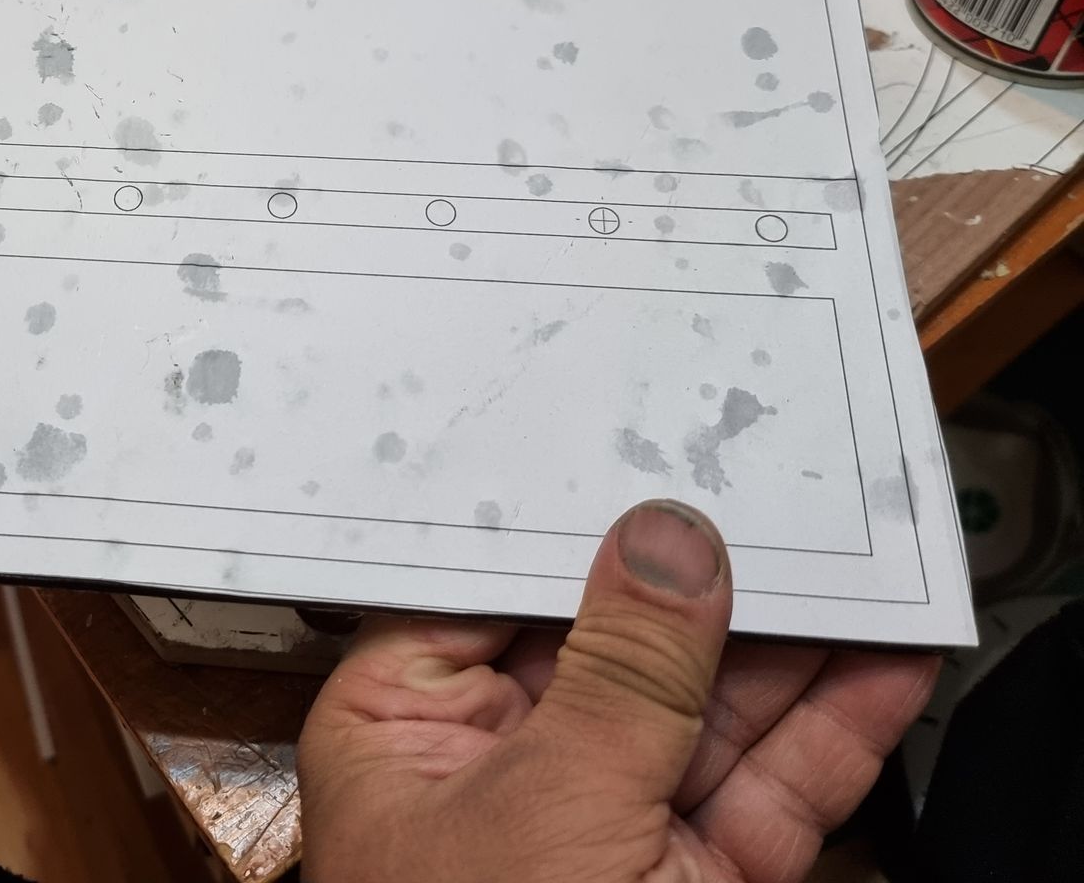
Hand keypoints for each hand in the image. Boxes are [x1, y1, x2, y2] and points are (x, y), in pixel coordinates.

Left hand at [298, 500, 938, 881]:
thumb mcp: (545, 805)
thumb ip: (618, 673)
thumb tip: (665, 545)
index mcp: (406, 723)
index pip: (489, 586)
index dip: (573, 520)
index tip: (646, 446)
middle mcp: (502, 764)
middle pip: (610, 637)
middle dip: (703, 573)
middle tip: (778, 488)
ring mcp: (604, 825)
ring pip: (703, 706)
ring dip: (785, 638)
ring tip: (853, 550)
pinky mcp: (691, 879)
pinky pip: (764, 786)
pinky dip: (828, 727)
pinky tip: (879, 660)